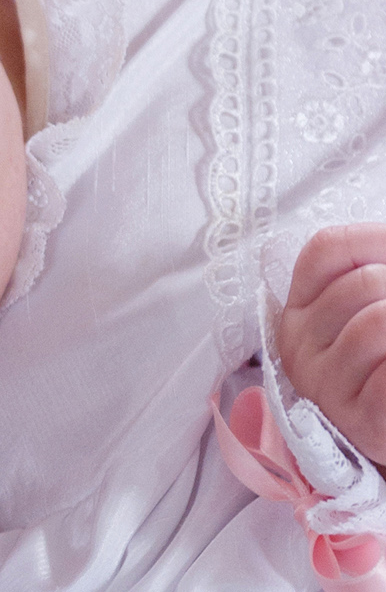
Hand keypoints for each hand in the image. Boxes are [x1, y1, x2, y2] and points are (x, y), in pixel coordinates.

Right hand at [277, 223, 385, 464]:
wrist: (385, 436)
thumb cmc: (380, 370)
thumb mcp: (361, 315)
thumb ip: (369, 275)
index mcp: (300, 310)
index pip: (328, 249)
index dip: (376, 240)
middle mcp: (300, 345)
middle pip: (364, 283)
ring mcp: (326, 384)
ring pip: (377, 321)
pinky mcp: (361, 418)